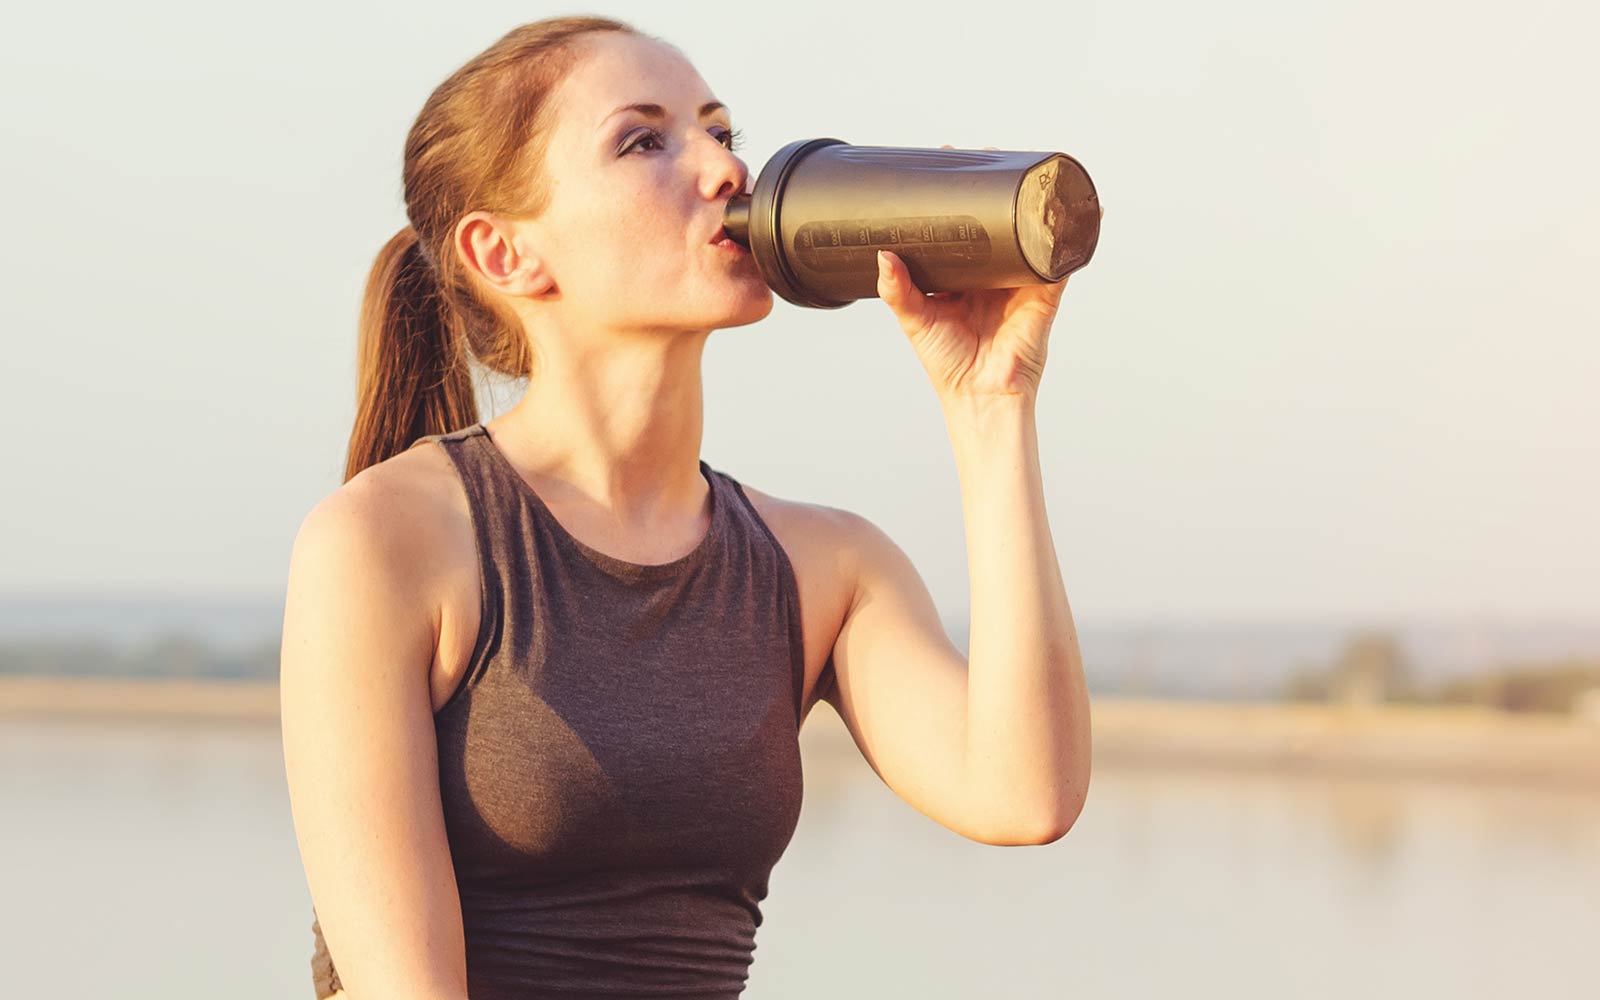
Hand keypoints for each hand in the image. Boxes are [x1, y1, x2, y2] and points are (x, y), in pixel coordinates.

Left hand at [876, 144, 1093, 404]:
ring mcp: (1021, 279)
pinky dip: (1075, 238)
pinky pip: (1063, 259)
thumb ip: (897, 290)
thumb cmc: (948, 362)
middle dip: (997, 187)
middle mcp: (994, 272)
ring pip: (1031, 232)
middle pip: (999, 220)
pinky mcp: (1044, 293)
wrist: (981, 395)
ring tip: (1034, 171)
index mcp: (964, 275)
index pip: (964, 226)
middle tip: (988, 152)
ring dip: (1037, 203)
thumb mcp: (915, 320)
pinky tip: (1087, 212)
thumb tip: (883, 255)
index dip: (958, 196)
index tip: (945, 159)